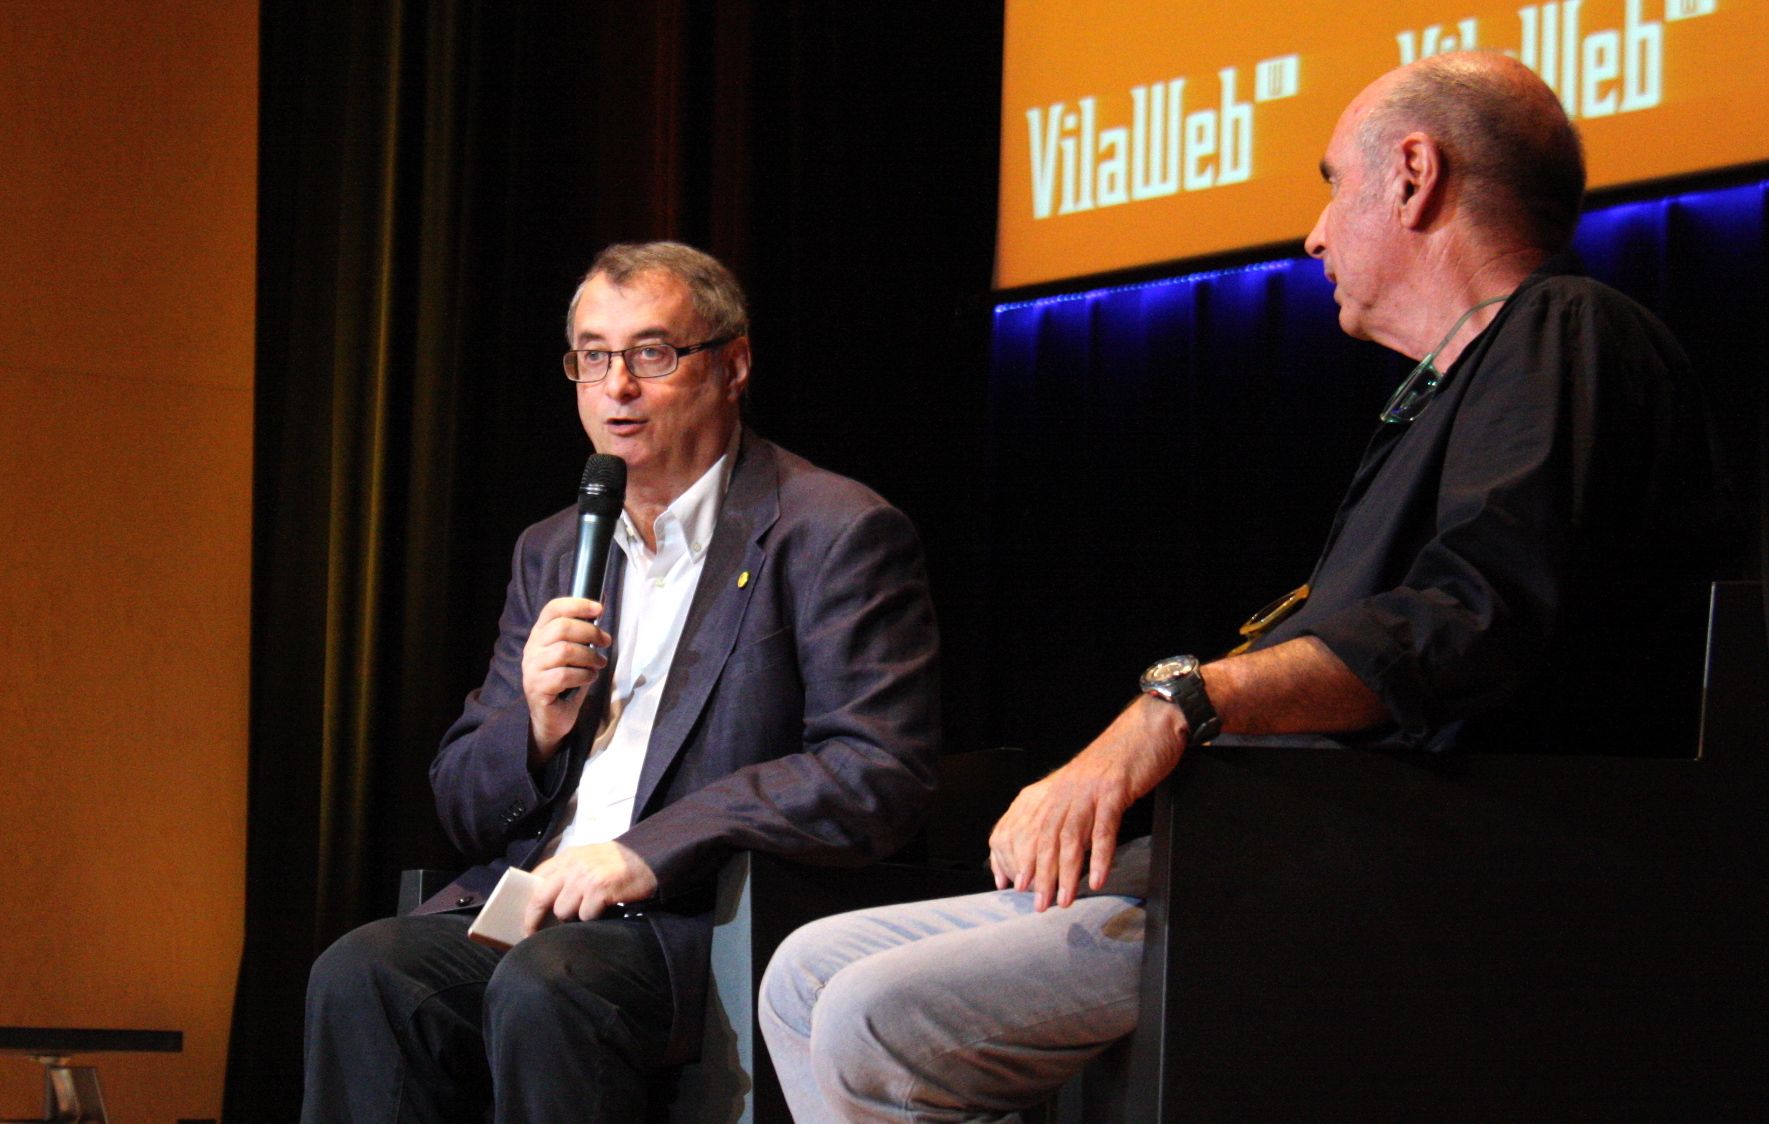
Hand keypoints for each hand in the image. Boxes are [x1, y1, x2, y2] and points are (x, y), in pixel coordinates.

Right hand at [521, 597, 610, 761]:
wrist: (553, 717)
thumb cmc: (567, 681)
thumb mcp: (575, 653)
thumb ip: (582, 634)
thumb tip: (600, 607)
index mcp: (540, 634)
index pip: (553, 608)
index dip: (577, 604)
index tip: (600, 609)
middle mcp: (532, 648)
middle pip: (562, 627)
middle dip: (591, 632)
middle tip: (606, 642)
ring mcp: (531, 668)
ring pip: (564, 651)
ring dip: (589, 656)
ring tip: (599, 663)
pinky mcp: (536, 687)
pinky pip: (564, 675)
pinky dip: (583, 675)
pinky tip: (590, 678)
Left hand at [523, 842, 657, 934]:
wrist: (651, 858)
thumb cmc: (619, 863)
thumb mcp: (589, 858)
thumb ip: (569, 872)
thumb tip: (547, 901)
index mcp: (568, 856)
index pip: (536, 878)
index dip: (527, 901)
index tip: (524, 918)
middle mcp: (573, 865)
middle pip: (540, 898)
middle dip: (532, 920)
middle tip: (530, 934)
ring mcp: (585, 877)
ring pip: (563, 910)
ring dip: (574, 916)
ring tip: (590, 910)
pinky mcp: (599, 889)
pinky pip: (585, 915)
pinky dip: (594, 916)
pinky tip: (605, 909)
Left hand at [988, 695, 1186, 910]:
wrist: (1150, 726)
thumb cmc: (1122, 758)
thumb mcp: (1091, 785)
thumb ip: (1078, 810)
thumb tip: (1070, 846)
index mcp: (1060, 789)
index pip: (1035, 830)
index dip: (1027, 860)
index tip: (1021, 887)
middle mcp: (1068, 789)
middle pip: (1048, 839)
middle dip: (1043, 875)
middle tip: (1041, 904)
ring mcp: (1090, 790)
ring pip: (1071, 837)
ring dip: (1067, 873)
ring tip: (1065, 899)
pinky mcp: (1115, 789)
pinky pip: (1104, 828)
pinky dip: (1100, 856)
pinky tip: (1097, 879)